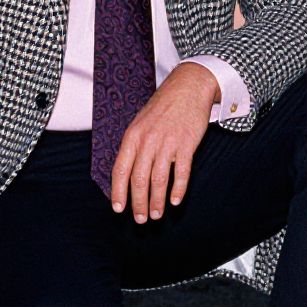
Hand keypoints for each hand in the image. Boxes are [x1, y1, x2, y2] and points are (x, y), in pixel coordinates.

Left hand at [110, 62, 218, 222]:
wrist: (188, 87)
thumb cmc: (163, 107)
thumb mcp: (140, 123)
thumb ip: (133, 147)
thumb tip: (126, 175)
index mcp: (132, 136)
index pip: (120, 171)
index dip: (118, 193)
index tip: (118, 209)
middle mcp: (147, 141)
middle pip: (139, 180)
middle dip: (138, 204)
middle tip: (141, 219)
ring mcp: (167, 143)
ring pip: (158, 180)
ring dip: (157, 202)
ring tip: (157, 215)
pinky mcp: (186, 144)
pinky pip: (181, 172)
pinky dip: (178, 190)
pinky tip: (175, 201)